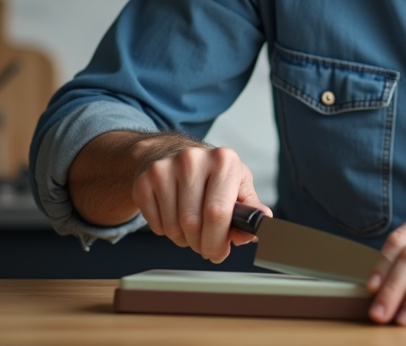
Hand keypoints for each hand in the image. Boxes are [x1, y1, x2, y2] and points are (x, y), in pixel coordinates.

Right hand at [131, 144, 270, 262]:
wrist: (171, 153)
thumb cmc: (211, 174)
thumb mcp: (237, 184)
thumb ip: (250, 209)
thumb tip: (261, 227)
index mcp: (224, 160)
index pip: (218, 213)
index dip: (218, 240)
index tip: (219, 252)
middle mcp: (193, 159)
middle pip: (193, 224)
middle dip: (202, 244)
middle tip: (206, 245)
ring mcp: (165, 168)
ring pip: (173, 228)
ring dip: (184, 240)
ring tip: (191, 228)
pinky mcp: (144, 181)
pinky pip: (156, 225)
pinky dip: (166, 232)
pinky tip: (173, 216)